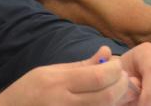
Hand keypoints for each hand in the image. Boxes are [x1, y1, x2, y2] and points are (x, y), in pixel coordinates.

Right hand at [0, 46, 129, 105]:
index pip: (99, 77)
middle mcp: (64, 103)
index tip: (117, 64)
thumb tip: (106, 51)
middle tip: (122, 77)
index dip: (115, 70)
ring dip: (117, 98)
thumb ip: (81, 65)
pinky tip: (104, 100)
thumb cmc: (28, 91)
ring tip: (115, 88)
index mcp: (58, 83)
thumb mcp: (50, 71)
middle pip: (107, 96)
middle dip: (121, 84)